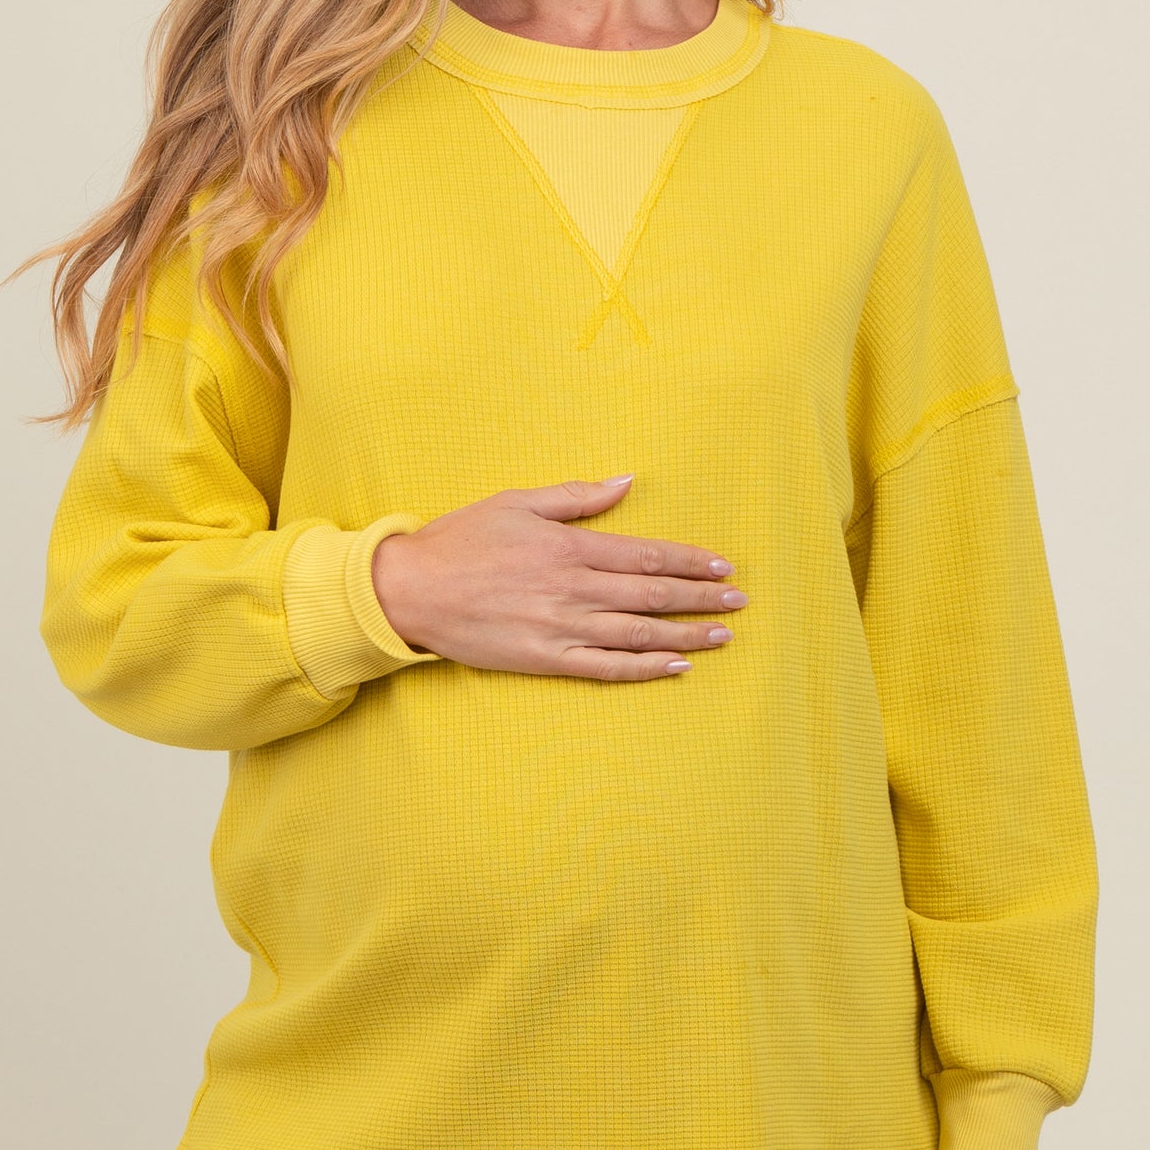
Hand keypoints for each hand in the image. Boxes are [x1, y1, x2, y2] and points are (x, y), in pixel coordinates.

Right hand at [371, 473, 748, 677]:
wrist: (410, 590)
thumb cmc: (461, 540)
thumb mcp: (518, 502)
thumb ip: (577, 496)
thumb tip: (627, 482)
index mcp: (570, 548)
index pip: (647, 556)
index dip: (690, 561)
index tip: (723, 567)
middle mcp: (573, 589)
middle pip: (653, 595)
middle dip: (701, 598)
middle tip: (739, 602)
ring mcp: (561, 628)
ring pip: (638, 633)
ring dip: (686, 635)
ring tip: (722, 636)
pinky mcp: (545, 660)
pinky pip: (607, 668)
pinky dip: (645, 668)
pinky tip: (675, 667)